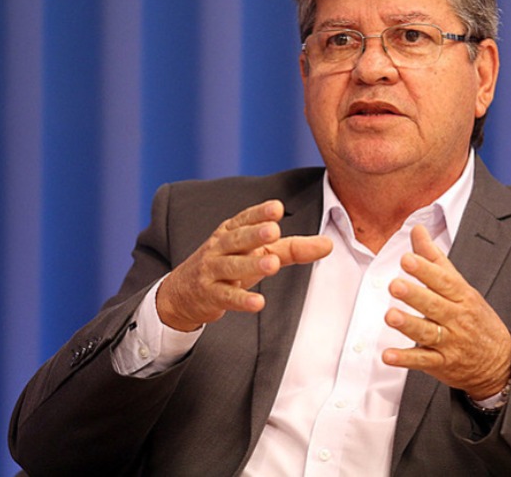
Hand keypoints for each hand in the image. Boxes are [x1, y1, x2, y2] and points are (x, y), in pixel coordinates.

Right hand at [157, 200, 332, 330]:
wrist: (182, 292)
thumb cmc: (227, 265)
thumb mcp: (258, 252)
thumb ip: (293, 248)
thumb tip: (327, 244)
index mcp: (231, 232)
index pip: (245, 219)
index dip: (259, 213)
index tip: (277, 207)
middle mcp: (219, 247)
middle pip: (237, 239)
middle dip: (255, 234)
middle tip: (274, 231)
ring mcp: (212, 271)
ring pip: (231, 266)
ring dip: (251, 265)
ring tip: (272, 265)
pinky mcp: (210, 295)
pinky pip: (226, 296)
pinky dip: (242, 300)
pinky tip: (258, 303)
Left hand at [382, 225, 510, 399]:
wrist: (500, 361)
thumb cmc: (474, 317)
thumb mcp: (460, 285)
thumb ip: (434, 258)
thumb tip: (418, 230)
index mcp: (461, 296)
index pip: (443, 281)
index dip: (425, 270)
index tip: (408, 260)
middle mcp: (456, 318)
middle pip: (434, 305)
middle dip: (415, 295)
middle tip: (395, 285)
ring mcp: (449, 342)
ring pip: (427, 332)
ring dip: (408, 325)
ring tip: (390, 316)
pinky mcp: (442, 363)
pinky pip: (422, 361)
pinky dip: (405, 359)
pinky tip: (388, 355)